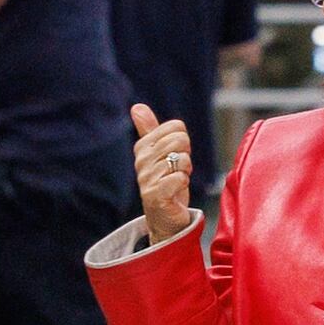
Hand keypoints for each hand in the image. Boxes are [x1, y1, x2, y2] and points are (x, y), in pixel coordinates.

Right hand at [128, 103, 199, 243]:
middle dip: (186, 155)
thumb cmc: (165, 183)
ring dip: (185, 171)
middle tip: (177, 170)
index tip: (175, 155)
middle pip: (180, 139)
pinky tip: (175, 191)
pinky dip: (183, 184)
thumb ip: (149, 129)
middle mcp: (142, 161)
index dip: (182, 141)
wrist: (164, 217)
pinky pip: (179, 178)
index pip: (175, 126)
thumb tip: (136, 106)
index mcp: (143, 147)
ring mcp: (147, 178)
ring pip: (182, 158)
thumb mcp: (158, 153)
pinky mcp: (155, 195)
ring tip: (176, 181)